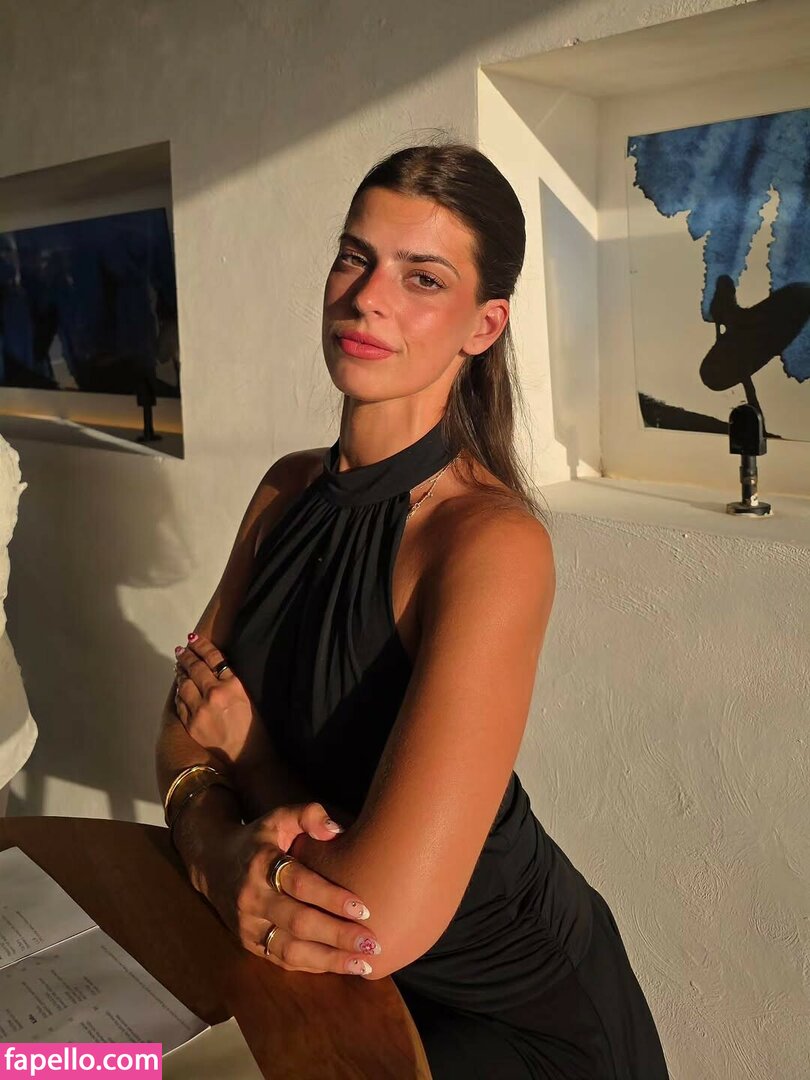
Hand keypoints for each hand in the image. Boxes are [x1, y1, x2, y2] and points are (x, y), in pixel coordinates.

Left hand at [174, 632, 270, 773]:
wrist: (248, 757)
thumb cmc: (254, 727)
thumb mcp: (248, 696)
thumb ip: (230, 680)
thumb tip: (213, 667)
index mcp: (232, 685)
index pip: (213, 657)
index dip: (201, 645)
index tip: (193, 638)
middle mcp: (214, 694)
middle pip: (195, 667)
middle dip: (186, 656)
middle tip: (181, 649)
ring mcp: (200, 709)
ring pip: (184, 684)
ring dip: (180, 672)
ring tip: (178, 665)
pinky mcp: (191, 724)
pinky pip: (180, 703)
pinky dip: (179, 692)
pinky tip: (180, 687)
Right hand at [198, 801, 381, 975]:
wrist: (213, 862)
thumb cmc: (260, 838)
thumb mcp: (279, 816)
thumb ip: (308, 814)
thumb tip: (336, 830)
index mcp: (261, 864)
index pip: (299, 884)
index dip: (331, 897)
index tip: (363, 907)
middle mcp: (252, 898)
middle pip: (298, 922)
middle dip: (337, 935)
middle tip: (373, 942)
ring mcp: (249, 925)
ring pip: (290, 950)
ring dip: (330, 959)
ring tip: (364, 964)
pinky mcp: (250, 943)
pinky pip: (283, 960)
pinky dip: (314, 966)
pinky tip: (342, 965)